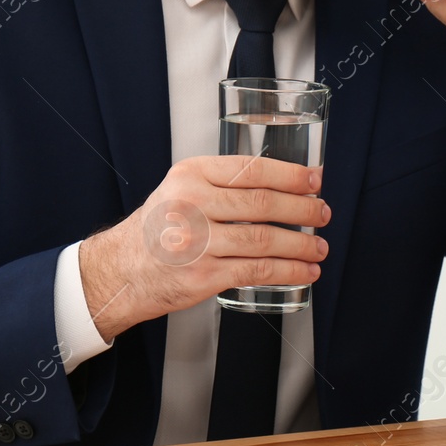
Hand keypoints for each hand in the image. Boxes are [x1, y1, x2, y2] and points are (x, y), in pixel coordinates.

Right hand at [78, 156, 328, 341]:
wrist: (122, 269)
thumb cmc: (160, 227)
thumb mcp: (182, 188)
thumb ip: (222, 182)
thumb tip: (283, 184)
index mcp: (190, 175)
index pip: (251, 169)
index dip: (291, 175)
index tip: (315, 180)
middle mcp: (192, 205)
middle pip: (263, 203)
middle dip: (303, 209)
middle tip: (323, 213)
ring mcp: (197, 242)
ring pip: (265, 240)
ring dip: (301, 244)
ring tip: (320, 246)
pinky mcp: (203, 275)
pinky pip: (257, 271)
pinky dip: (288, 271)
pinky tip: (305, 270)